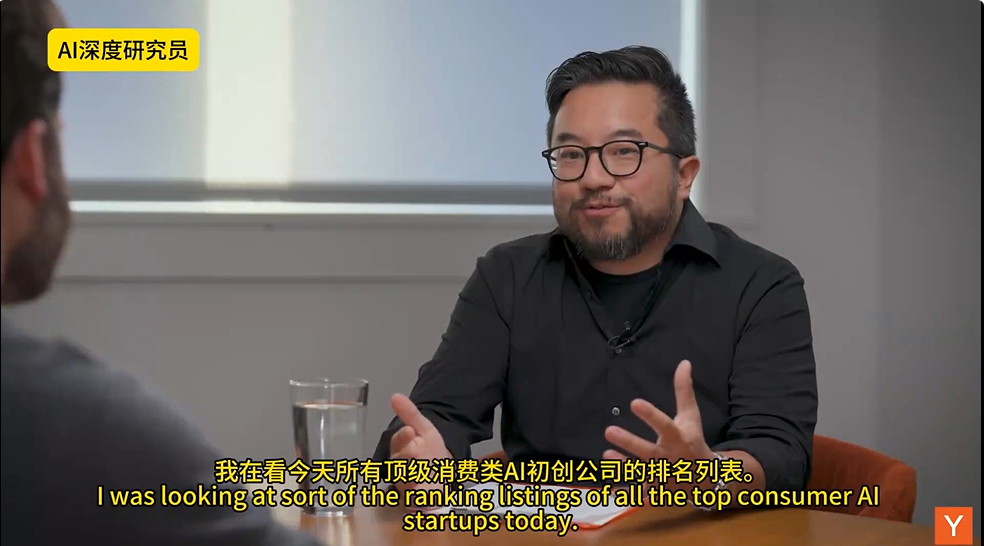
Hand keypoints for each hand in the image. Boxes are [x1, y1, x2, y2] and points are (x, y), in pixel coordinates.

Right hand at [389, 393, 451, 490]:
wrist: (441, 477)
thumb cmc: (429, 451)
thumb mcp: (424, 429)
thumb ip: (410, 414)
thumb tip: (394, 396)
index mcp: (401, 447)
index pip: (398, 441)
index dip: (403, 437)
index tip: (410, 431)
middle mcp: (400, 466)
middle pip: (400, 460)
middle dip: (409, 455)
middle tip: (416, 450)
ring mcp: (406, 484)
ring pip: (406, 479)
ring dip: (415, 474)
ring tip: (425, 468)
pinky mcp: (414, 499)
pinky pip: (414, 497)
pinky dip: (419, 494)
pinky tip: (426, 488)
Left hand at [603, 360, 715, 488]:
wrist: (707, 480)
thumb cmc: (693, 442)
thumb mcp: (690, 417)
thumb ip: (684, 391)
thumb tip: (684, 362)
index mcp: (678, 438)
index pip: (664, 425)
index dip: (650, 415)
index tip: (634, 402)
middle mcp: (669, 457)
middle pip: (648, 451)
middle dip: (629, 442)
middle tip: (608, 430)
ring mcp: (662, 476)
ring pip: (641, 472)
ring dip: (623, 465)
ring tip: (606, 455)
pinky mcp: (656, 490)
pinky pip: (639, 492)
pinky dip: (626, 492)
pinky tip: (609, 486)